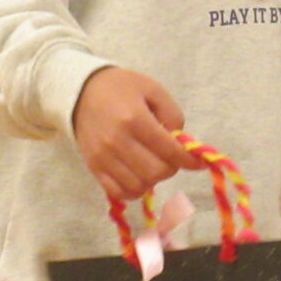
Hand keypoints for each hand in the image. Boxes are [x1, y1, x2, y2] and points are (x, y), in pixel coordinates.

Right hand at [71, 67, 194, 199]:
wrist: (81, 91)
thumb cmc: (121, 88)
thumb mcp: (153, 90)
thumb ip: (173, 115)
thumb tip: (180, 144)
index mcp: (135, 119)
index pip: (169, 150)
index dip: (189, 160)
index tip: (198, 162)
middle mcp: (117, 141)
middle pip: (155, 172)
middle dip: (171, 168)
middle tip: (172, 158)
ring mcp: (103, 157)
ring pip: (138, 186)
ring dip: (153, 180)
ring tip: (154, 164)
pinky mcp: (93, 167)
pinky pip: (118, 192)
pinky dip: (134, 190)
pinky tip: (139, 176)